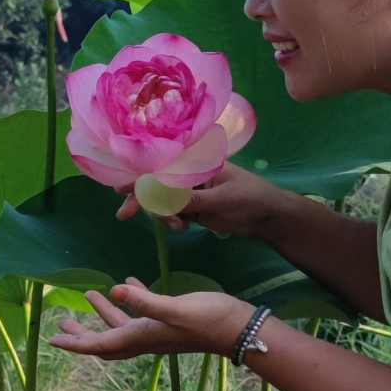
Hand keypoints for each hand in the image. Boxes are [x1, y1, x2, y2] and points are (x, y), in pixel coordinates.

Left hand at [47, 279, 253, 361]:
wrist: (238, 327)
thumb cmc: (208, 319)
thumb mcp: (175, 308)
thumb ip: (144, 300)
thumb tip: (114, 289)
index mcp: (142, 337)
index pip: (100, 344)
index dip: (75, 342)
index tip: (52, 338)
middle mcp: (146, 338)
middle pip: (106, 341)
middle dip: (83, 334)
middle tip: (63, 322)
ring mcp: (159, 330)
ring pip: (123, 326)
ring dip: (104, 314)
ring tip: (90, 296)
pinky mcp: (171, 320)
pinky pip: (143, 313)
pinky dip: (131, 301)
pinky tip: (129, 283)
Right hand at [115, 162, 300, 236]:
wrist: (269, 217)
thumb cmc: (250, 199)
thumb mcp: (222, 199)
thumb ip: (191, 200)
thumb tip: (161, 200)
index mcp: (198, 162)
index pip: (164, 165)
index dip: (140, 174)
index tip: (121, 187)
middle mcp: (190, 174)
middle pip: (157, 183)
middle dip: (141, 198)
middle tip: (124, 215)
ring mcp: (191, 191)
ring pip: (163, 201)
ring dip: (163, 214)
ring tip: (179, 227)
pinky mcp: (194, 207)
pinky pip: (174, 213)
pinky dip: (173, 221)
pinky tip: (182, 228)